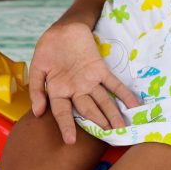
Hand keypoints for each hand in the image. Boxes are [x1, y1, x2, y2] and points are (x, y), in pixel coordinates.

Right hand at [28, 20, 139, 143]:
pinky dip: (124, 94)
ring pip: (102, 100)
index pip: (63, 113)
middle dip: (98, 122)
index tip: (70, 141)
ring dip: (112, 113)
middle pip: (88, 110)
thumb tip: (37, 111)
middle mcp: (76, 90)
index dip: (67, 126)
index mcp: (58, 91)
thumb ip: (37, 89)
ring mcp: (90, 80)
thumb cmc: (48, 49)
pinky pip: (114, 84)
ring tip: (121, 127)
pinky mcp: (100, 69)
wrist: (63, 28)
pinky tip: (133, 104)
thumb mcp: (37, 68)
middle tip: (110, 136)